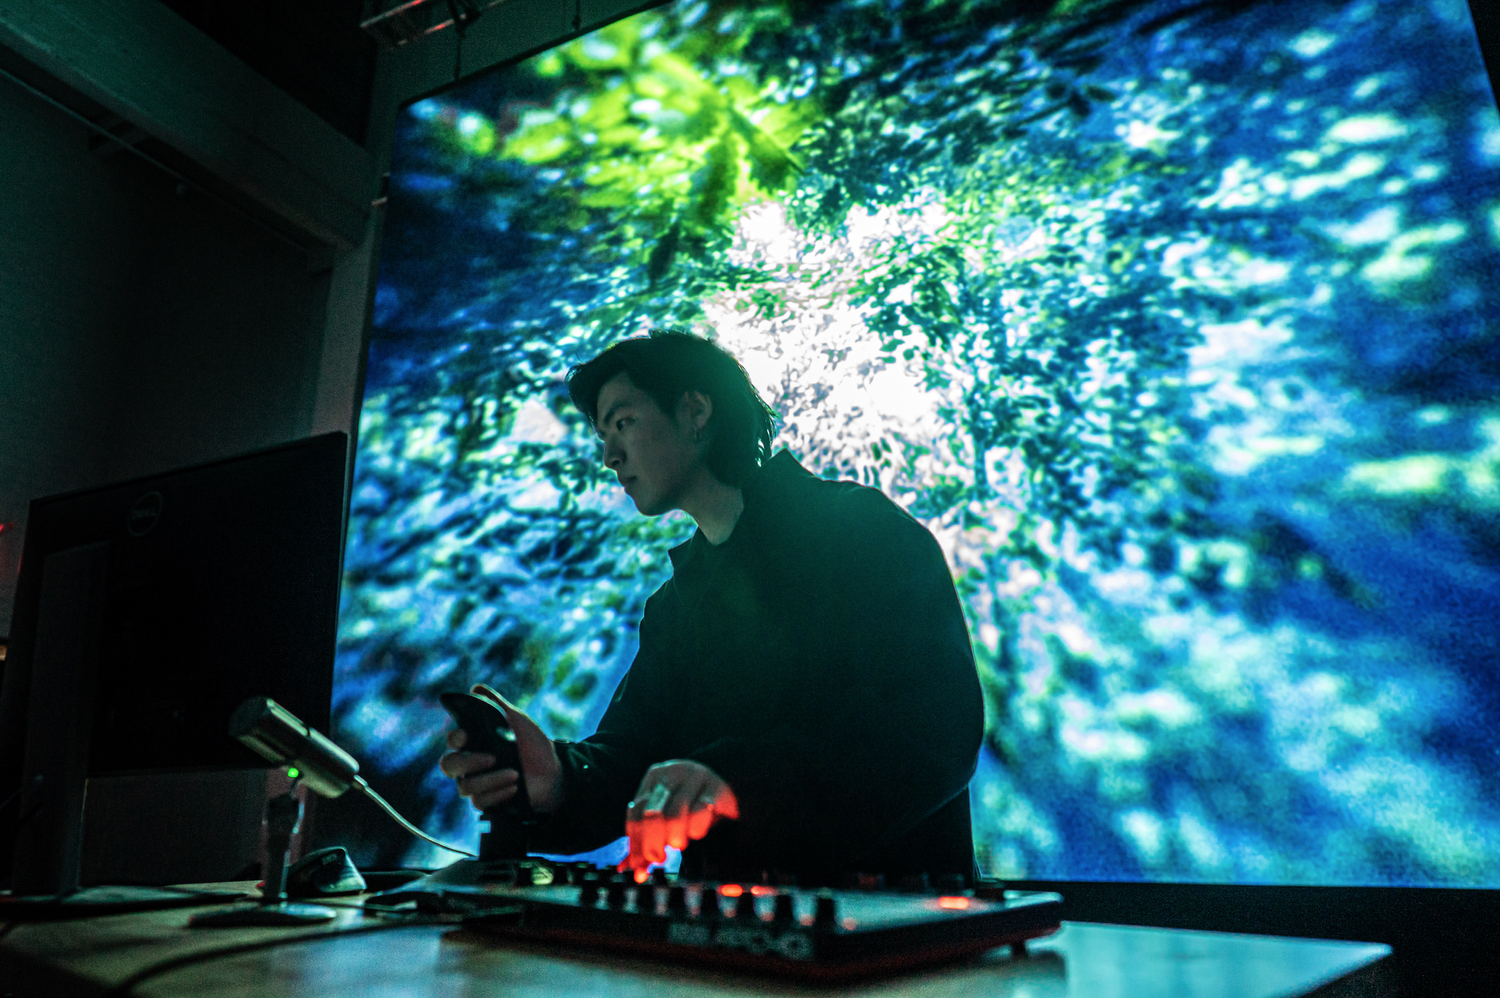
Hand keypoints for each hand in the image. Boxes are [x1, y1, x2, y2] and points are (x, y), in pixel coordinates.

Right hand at [439, 684, 563, 812]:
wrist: (554, 771)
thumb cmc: (532, 744)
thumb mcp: (517, 720)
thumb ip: (496, 704)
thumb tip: (476, 689)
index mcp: (474, 743)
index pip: (452, 740)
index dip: (455, 738)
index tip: (467, 735)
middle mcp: (470, 764)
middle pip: (449, 765)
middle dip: (468, 762)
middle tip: (492, 758)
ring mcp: (477, 784)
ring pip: (464, 786)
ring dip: (490, 780)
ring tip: (515, 774)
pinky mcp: (487, 802)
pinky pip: (479, 802)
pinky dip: (497, 794)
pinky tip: (514, 788)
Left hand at [620, 760, 738, 875]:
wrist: (730, 785)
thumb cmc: (691, 804)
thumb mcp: (666, 815)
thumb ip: (646, 839)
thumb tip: (625, 867)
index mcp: (654, 777)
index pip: (635, 813)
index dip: (635, 843)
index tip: (639, 867)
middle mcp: (672, 773)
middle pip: (652, 814)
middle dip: (652, 844)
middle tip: (659, 859)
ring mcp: (695, 778)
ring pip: (675, 815)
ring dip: (675, 838)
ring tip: (679, 844)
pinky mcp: (716, 787)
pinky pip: (700, 813)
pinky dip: (695, 830)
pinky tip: (696, 833)